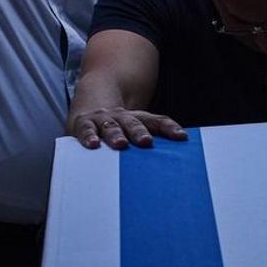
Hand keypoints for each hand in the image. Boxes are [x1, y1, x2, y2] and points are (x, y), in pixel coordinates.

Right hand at [68, 106, 187, 149]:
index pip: (158, 121)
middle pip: (134, 123)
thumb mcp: (138, 132)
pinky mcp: (84, 124)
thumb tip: (179, 157)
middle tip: (146, 141)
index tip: (182, 137)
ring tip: (121, 143)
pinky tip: (93, 144)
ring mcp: (103, 119)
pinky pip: (87, 130)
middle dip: (140, 132)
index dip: (170, 128)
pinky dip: (89, 136)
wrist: (92, 109)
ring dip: (116, 134)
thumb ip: (154, 143)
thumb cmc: (120, 129)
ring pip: (111, 126)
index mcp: (139, 119)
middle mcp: (122, 117)